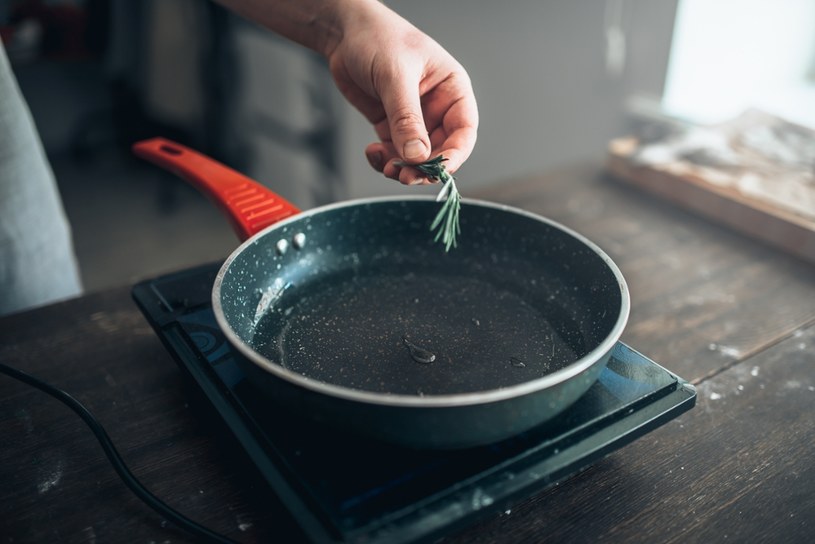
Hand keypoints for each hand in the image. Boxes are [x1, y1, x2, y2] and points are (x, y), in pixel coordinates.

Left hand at [326, 2, 477, 184]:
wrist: (343, 33)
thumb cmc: (377, 38)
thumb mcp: (395, 76)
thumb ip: (406, 118)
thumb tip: (417, 155)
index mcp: (452, 89)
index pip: (464, 131)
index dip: (455, 155)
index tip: (437, 170)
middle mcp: (437, 107)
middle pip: (441, 149)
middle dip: (423, 167)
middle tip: (405, 175)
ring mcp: (414, 118)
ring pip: (417, 156)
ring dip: (403, 167)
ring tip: (386, 165)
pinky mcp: (391, 124)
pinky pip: (395, 152)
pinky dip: (386, 160)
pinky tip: (373, 153)